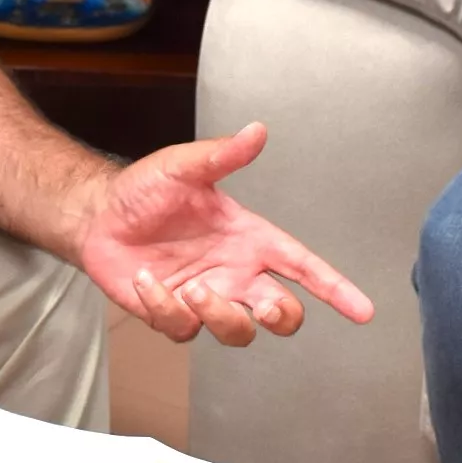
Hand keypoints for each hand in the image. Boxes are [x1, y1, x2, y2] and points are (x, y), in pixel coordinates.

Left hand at [68, 122, 373, 345]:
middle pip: (283, 313)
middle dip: (283, 316)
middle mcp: (235, 273)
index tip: (362, 310)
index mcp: (249, 239)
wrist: (99, 215)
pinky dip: (164, 307)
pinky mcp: (174, 314)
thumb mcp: (184, 167)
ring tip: (192, 287)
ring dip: (221, 315)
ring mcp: (206, 298)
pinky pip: (182, 329)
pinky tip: (146, 280)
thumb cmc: (145, 190)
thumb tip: (256, 131)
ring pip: (239, 332)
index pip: (303, 266)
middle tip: (265, 305)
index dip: (335, 288)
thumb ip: (222, 155)